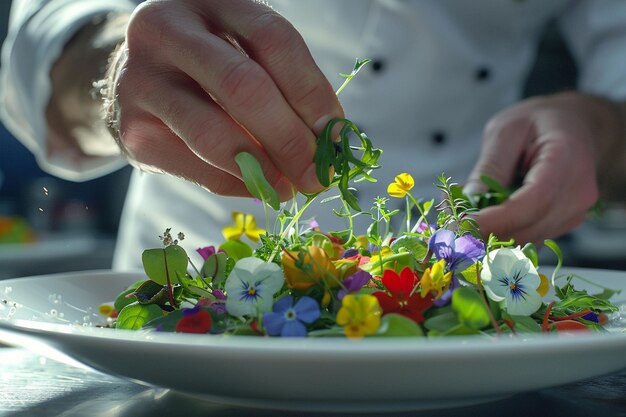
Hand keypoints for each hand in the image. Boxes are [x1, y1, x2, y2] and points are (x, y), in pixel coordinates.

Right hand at [110, 0, 342, 197]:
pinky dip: (235, 184)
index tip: (334, 133)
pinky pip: (196, 168)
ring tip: (289, 188)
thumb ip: (281, 88)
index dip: (311, 90)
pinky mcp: (131, 130)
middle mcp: (166, 30)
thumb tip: (326, 145)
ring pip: (212, 134)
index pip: (272, 38)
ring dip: (262, 171)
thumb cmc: (208, 66)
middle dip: (289, 139)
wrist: (134, 78)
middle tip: (317, 176)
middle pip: (242, 86)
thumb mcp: (242, 53)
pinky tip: (256, 185)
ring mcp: (140, 80)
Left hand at [465, 92, 619, 243]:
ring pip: (524, 238)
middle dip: (484, 231)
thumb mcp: (505, 132)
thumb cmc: (536, 123)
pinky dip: (498, 232)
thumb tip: (467, 203)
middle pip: (529, 227)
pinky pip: (526, 236)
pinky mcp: (561, 225)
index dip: (496, 219)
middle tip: (446, 224)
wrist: (571, 127)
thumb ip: (489, 167)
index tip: (461, 225)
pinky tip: (478, 217)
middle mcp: (578, 194)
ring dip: (487, 234)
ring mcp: (573, 213)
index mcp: (568, 160)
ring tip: (458, 214)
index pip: (535, 201)